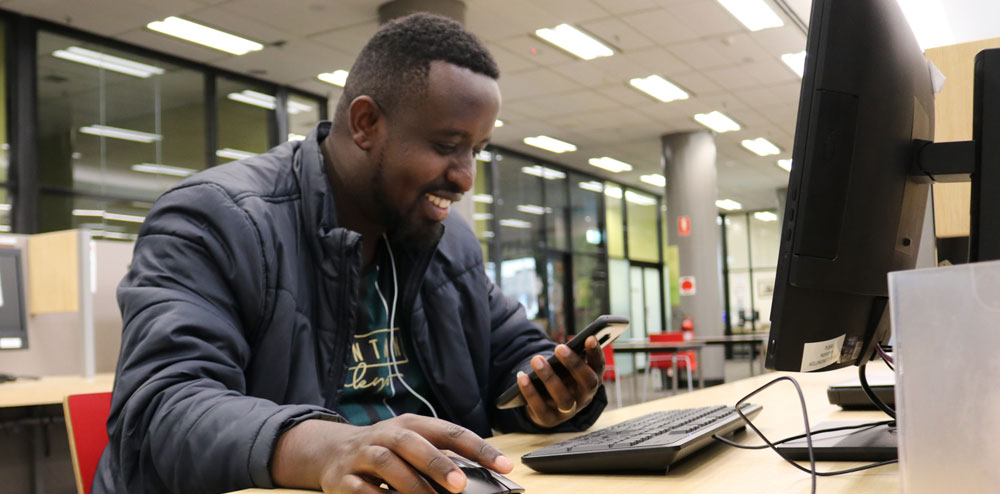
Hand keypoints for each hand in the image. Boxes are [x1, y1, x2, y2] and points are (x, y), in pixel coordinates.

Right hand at [270, 414, 513, 493]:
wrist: (332, 451)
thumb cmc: (387, 450)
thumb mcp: (413, 445)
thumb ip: (442, 457)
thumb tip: (477, 477)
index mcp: (412, 425)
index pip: (449, 432)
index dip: (478, 448)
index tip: (505, 466)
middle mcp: (387, 435)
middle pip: (412, 444)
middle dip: (437, 464)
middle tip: (460, 485)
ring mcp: (363, 455)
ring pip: (387, 464)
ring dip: (410, 484)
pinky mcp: (343, 478)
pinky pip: (360, 488)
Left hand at [517, 335, 604, 427]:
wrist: (547, 406)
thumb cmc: (559, 378)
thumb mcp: (566, 368)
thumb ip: (569, 358)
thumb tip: (562, 346)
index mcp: (592, 380)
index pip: (598, 366)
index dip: (596, 353)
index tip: (590, 337)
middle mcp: (585, 397)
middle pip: (586, 382)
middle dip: (574, 364)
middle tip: (559, 347)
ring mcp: (569, 411)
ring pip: (564, 398)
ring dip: (549, 378)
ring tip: (536, 359)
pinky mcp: (551, 420)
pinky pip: (541, 409)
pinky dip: (530, 393)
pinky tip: (522, 377)